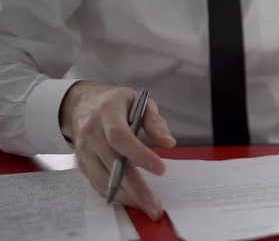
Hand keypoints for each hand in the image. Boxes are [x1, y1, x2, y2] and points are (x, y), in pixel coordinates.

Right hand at [60, 81, 175, 219]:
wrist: (82, 104)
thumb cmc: (117, 103)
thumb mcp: (140, 101)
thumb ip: (155, 121)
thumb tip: (168, 142)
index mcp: (107, 113)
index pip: (120, 137)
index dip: (140, 155)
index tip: (161, 169)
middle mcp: (91, 133)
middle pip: (113, 164)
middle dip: (136, 187)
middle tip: (155, 204)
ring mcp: (83, 150)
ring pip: (104, 179)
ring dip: (127, 196)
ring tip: (148, 206)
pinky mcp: (82, 163)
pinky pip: (97, 183)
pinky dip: (116, 194)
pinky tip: (133, 200)